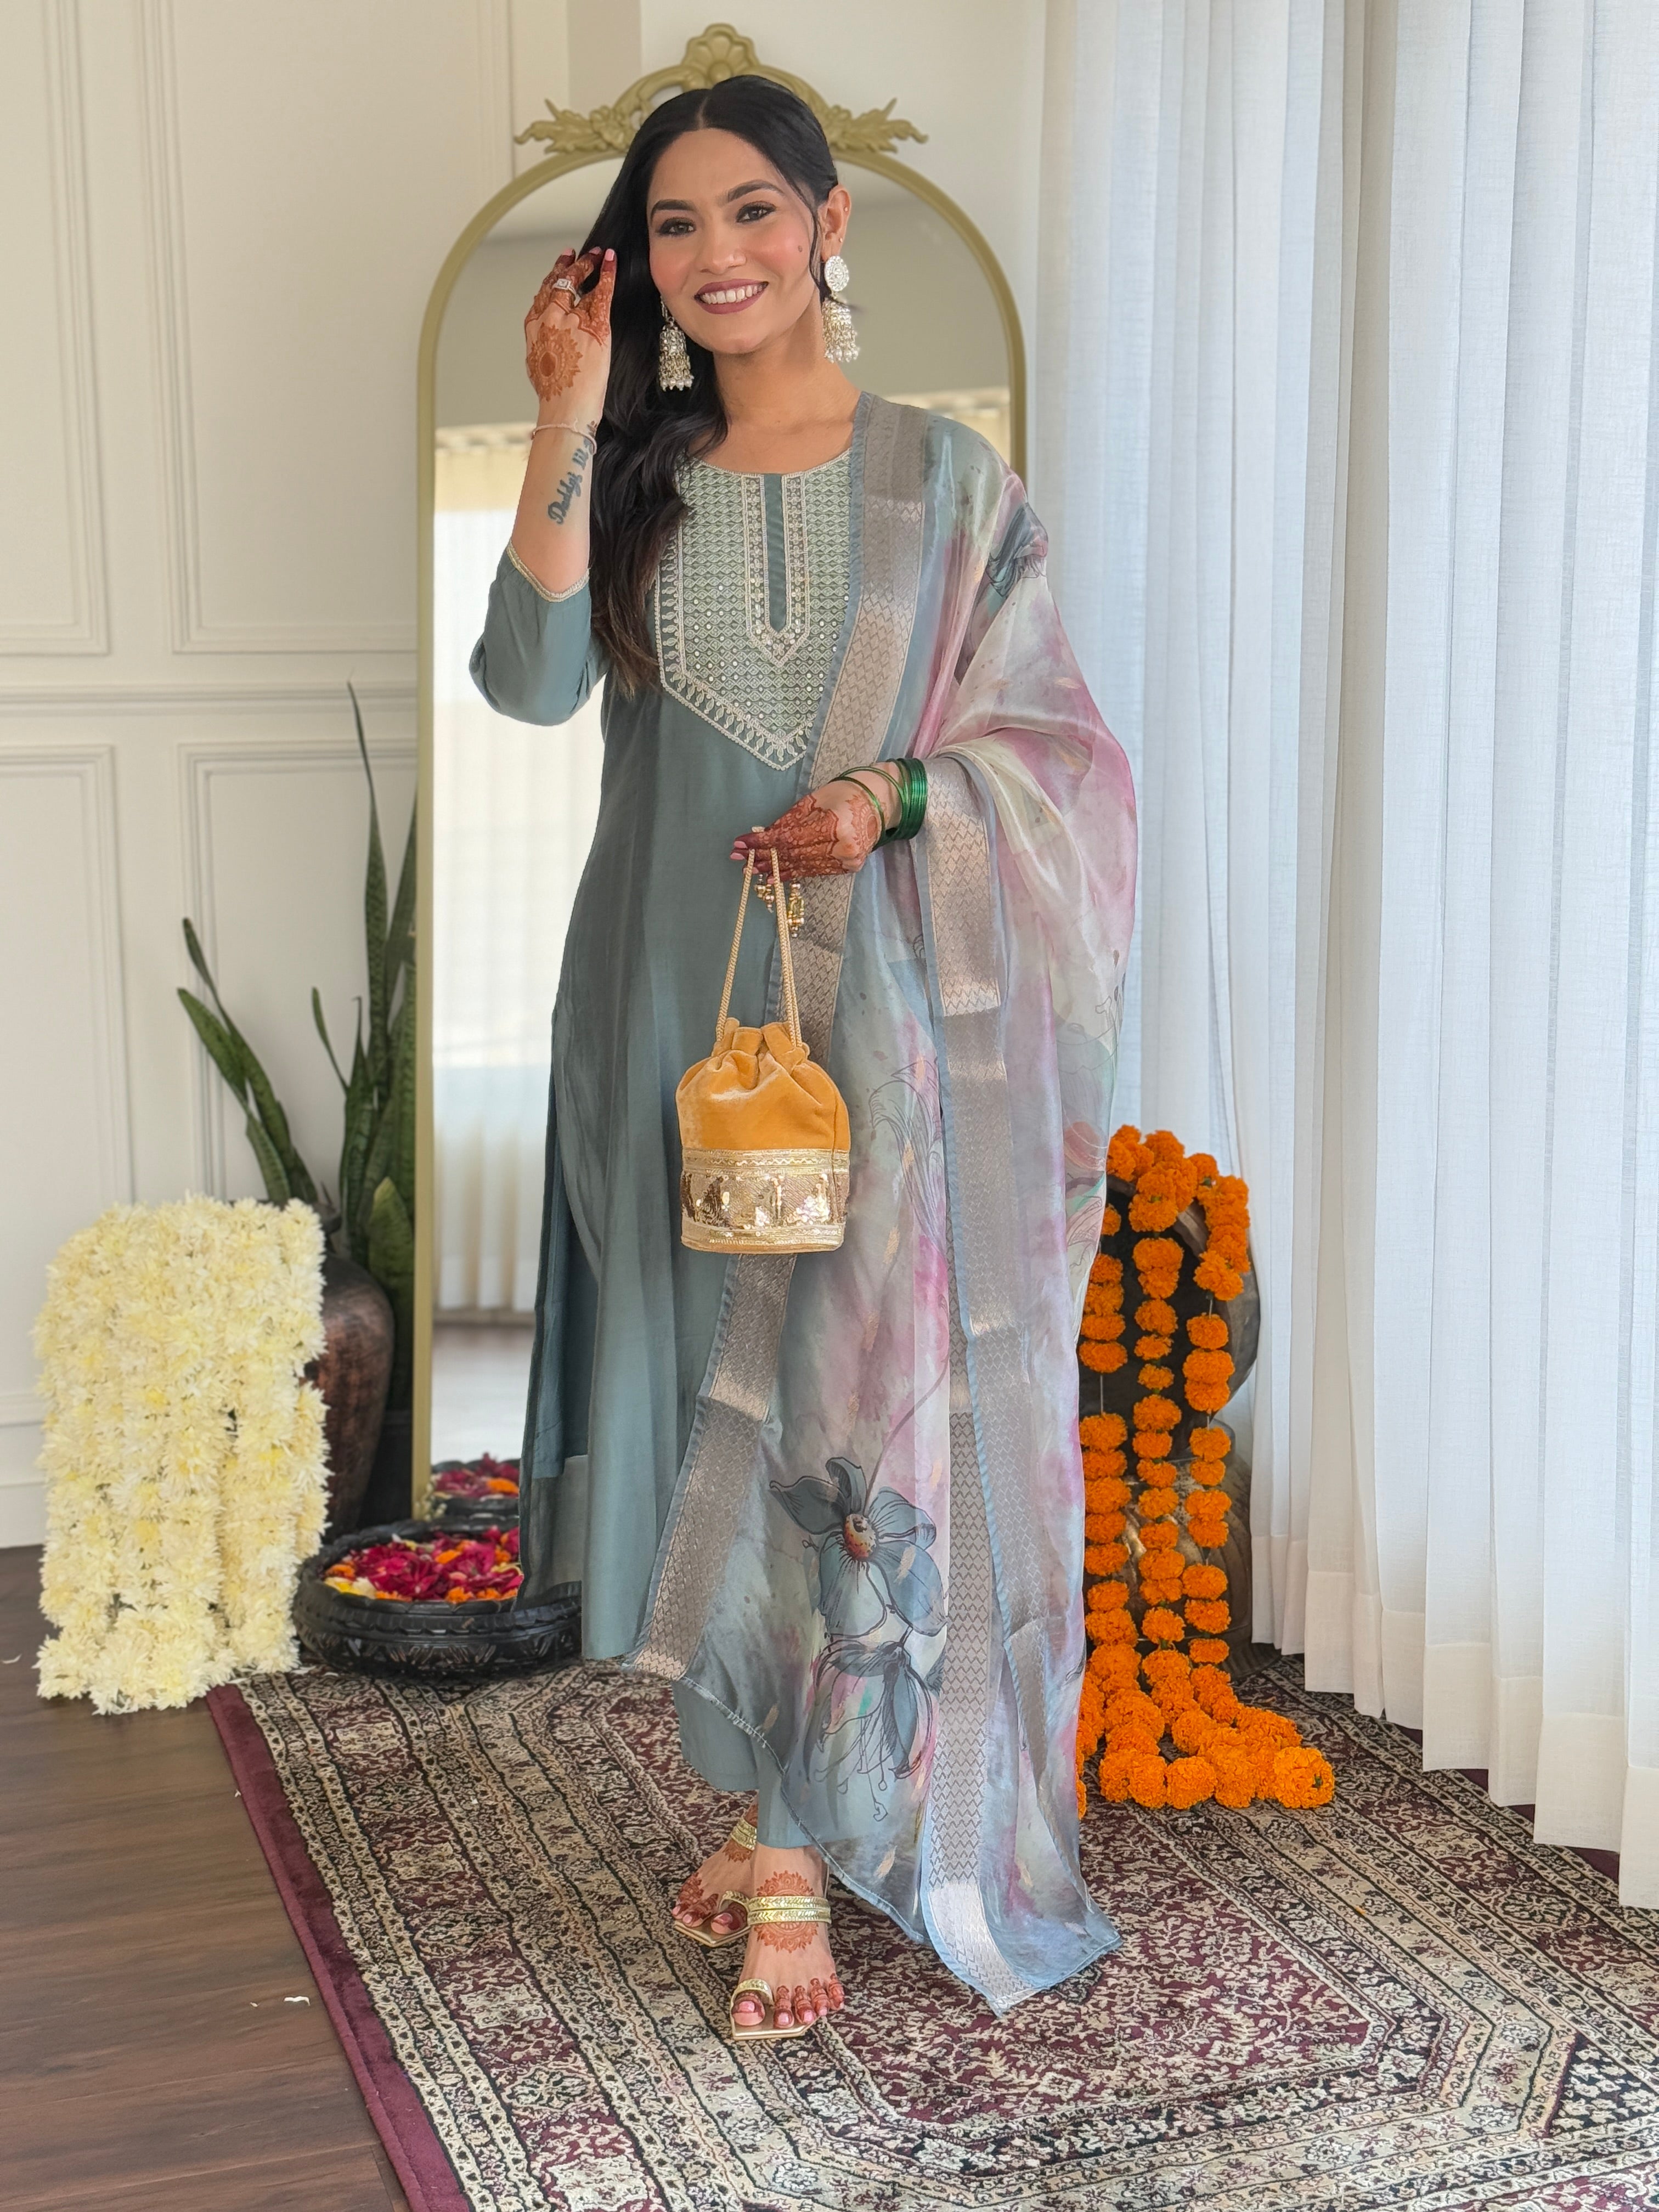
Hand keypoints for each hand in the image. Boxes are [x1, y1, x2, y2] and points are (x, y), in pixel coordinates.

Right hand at [524, 248, 614, 424]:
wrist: (566, 408)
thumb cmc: (555, 396)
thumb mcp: (538, 366)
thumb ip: (543, 345)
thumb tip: (549, 342)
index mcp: (534, 328)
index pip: (543, 295)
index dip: (551, 278)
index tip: (558, 267)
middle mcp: (550, 318)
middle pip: (559, 284)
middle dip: (569, 266)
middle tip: (577, 254)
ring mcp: (571, 320)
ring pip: (579, 284)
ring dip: (588, 265)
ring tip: (597, 254)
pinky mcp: (594, 326)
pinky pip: (601, 292)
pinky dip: (607, 274)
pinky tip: (611, 261)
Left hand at [730, 775, 893, 877]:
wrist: (880, 803)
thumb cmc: (845, 793)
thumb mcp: (815, 799)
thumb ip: (790, 820)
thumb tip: (763, 835)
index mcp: (835, 823)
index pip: (790, 838)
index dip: (763, 842)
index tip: (740, 843)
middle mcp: (843, 846)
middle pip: (795, 854)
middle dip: (764, 856)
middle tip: (739, 858)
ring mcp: (847, 859)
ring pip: (803, 866)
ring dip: (775, 868)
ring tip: (752, 869)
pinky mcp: (848, 867)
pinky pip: (815, 871)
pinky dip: (793, 873)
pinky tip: (775, 876)